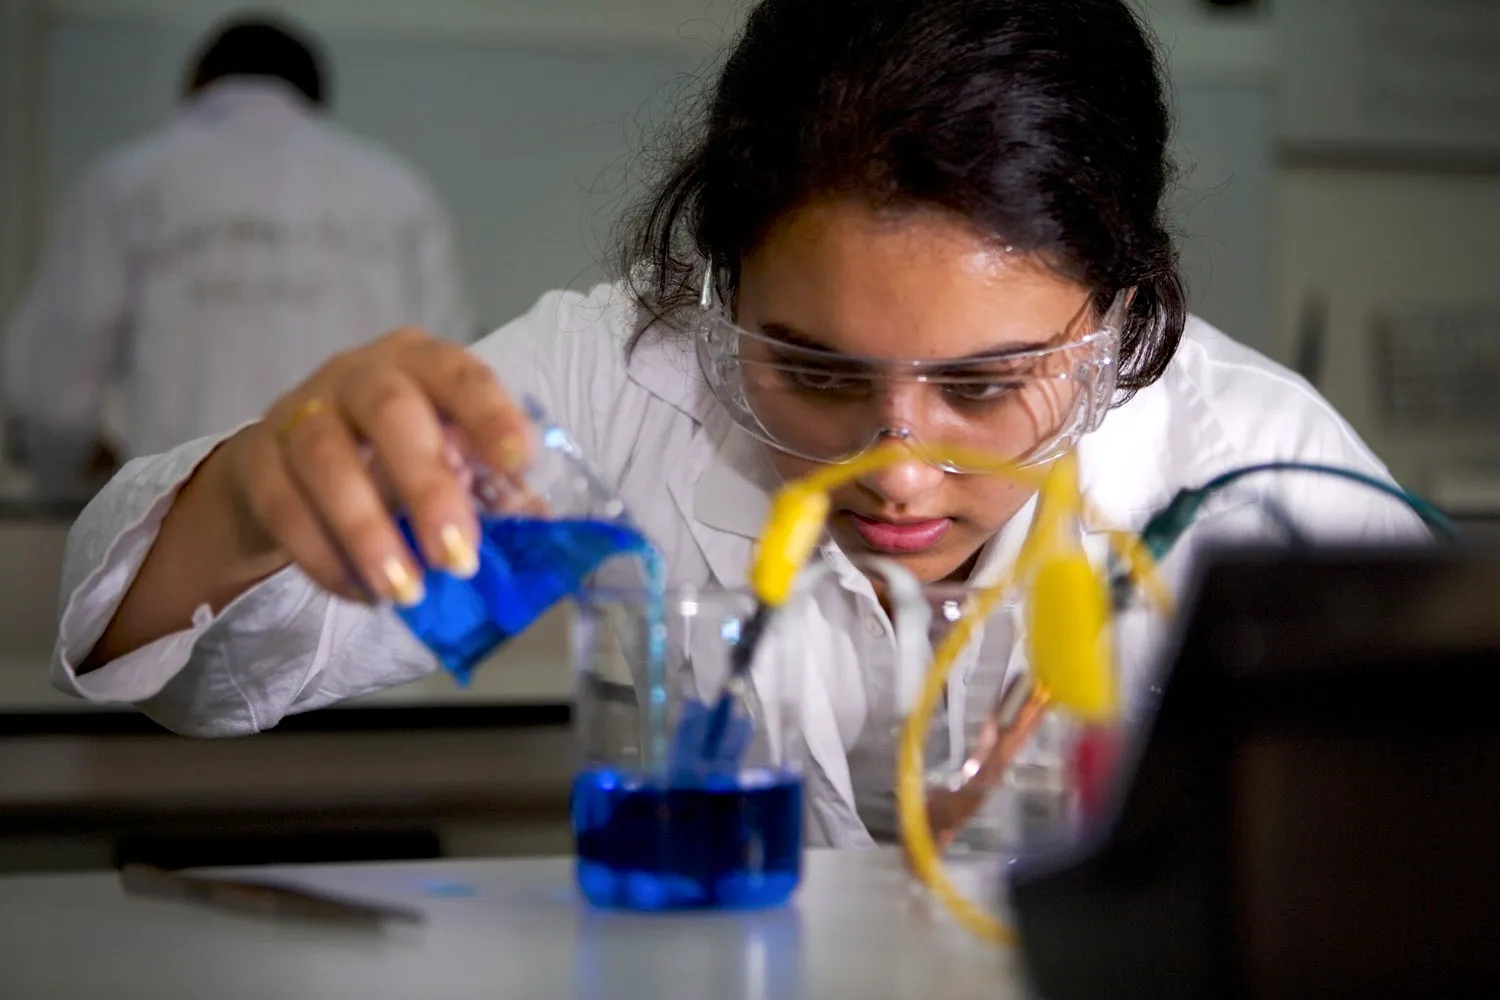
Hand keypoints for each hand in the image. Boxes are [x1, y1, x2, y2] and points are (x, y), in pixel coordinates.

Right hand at [215, 328, 531, 605]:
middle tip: (458, 559)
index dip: (489, 413)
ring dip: (368, 532)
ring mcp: (300, 412)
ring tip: (405, 591)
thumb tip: (541, 532)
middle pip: (391, 412)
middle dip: (428, 488)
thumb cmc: (386, 460)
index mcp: (421, 365)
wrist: (284, 470)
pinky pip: (284, 507)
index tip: (518, 462)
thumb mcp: (441, 462)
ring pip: (327, 460)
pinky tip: (361, 593)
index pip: (459, 374)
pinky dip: (323, 557)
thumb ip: (486, 491)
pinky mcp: (255, 460)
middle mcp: (359, 375)